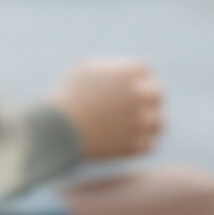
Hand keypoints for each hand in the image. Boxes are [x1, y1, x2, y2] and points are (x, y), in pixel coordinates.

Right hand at [49, 58, 163, 160]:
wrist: (55, 129)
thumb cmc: (65, 96)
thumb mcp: (83, 70)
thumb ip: (109, 69)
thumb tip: (119, 75)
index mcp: (130, 72)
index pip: (144, 72)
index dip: (135, 79)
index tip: (124, 86)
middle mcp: (142, 94)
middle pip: (156, 95)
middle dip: (145, 99)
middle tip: (132, 106)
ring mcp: (142, 121)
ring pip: (158, 122)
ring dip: (148, 123)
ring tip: (133, 126)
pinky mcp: (137, 145)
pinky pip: (146, 144)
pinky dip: (137, 142)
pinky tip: (122, 140)